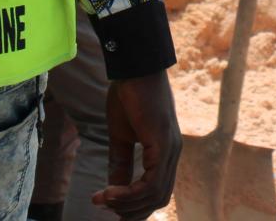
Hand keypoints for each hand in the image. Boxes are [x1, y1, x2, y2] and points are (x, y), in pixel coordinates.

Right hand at [93, 70, 179, 219]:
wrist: (134, 68)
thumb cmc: (129, 95)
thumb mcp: (121, 135)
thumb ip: (120, 161)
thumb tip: (113, 187)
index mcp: (164, 152)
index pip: (157, 191)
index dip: (135, 204)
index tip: (110, 205)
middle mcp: (172, 154)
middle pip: (158, 199)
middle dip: (132, 210)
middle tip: (107, 209)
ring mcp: (170, 150)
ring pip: (155, 194)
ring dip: (127, 203)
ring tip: (104, 200)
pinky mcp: (163, 144)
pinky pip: (151, 182)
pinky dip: (129, 192)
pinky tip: (110, 191)